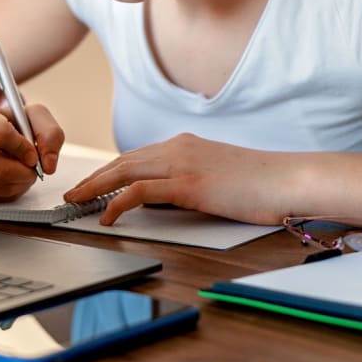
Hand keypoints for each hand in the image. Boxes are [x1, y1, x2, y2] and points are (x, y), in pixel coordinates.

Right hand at [0, 99, 64, 201]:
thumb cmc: (9, 124)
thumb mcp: (33, 116)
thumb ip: (50, 133)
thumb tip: (48, 165)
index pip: (0, 134)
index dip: (23, 148)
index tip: (33, 155)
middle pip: (0, 168)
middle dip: (26, 173)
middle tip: (32, 169)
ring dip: (20, 183)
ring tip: (21, 171)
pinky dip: (8, 192)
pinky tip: (6, 178)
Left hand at [61, 134, 291, 225]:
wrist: (288, 179)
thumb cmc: (262, 184)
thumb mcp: (218, 179)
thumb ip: (189, 184)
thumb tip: (164, 202)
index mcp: (186, 145)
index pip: (136, 156)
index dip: (109, 170)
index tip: (92, 184)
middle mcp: (179, 147)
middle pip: (122, 161)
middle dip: (94, 177)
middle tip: (72, 192)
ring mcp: (182, 163)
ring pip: (123, 172)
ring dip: (95, 187)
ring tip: (76, 202)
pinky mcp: (187, 183)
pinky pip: (139, 192)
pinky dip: (117, 203)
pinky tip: (106, 216)